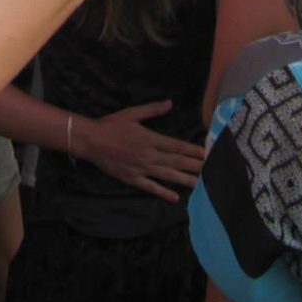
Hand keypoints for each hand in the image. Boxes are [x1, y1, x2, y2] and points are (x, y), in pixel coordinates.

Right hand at [71, 100, 204, 201]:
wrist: (91, 141)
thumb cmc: (112, 125)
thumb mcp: (132, 113)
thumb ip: (152, 109)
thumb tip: (169, 103)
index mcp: (150, 138)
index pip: (176, 146)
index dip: (192, 150)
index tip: (206, 153)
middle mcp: (148, 155)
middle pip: (176, 161)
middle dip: (194, 166)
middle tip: (210, 170)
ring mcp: (141, 169)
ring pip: (167, 175)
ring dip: (184, 180)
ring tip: (200, 184)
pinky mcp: (132, 179)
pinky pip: (150, 187)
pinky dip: (163, 192)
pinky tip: (175, 198)